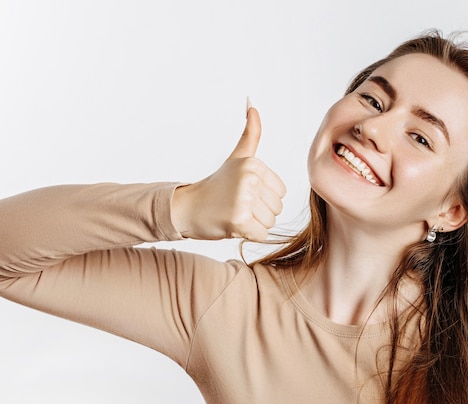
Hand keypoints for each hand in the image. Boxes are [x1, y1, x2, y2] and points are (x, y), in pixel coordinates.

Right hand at [171, 104, 285, 240]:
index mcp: (253, 164)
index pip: (281, 192)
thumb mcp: (237, 157)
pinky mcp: (239, 220)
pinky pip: (261, 235)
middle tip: (236, 205)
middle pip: (277, 208)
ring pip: (269, 222)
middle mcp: (249, 179)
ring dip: (253, 225)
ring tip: (233, 214)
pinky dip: (249, 235)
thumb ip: (251, 133)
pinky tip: (232, 226)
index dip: (264, 198)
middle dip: (259, 213)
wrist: (186, 208)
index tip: (243, 193)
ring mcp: (243, 200)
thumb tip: (252, 103)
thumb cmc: (216, 186)